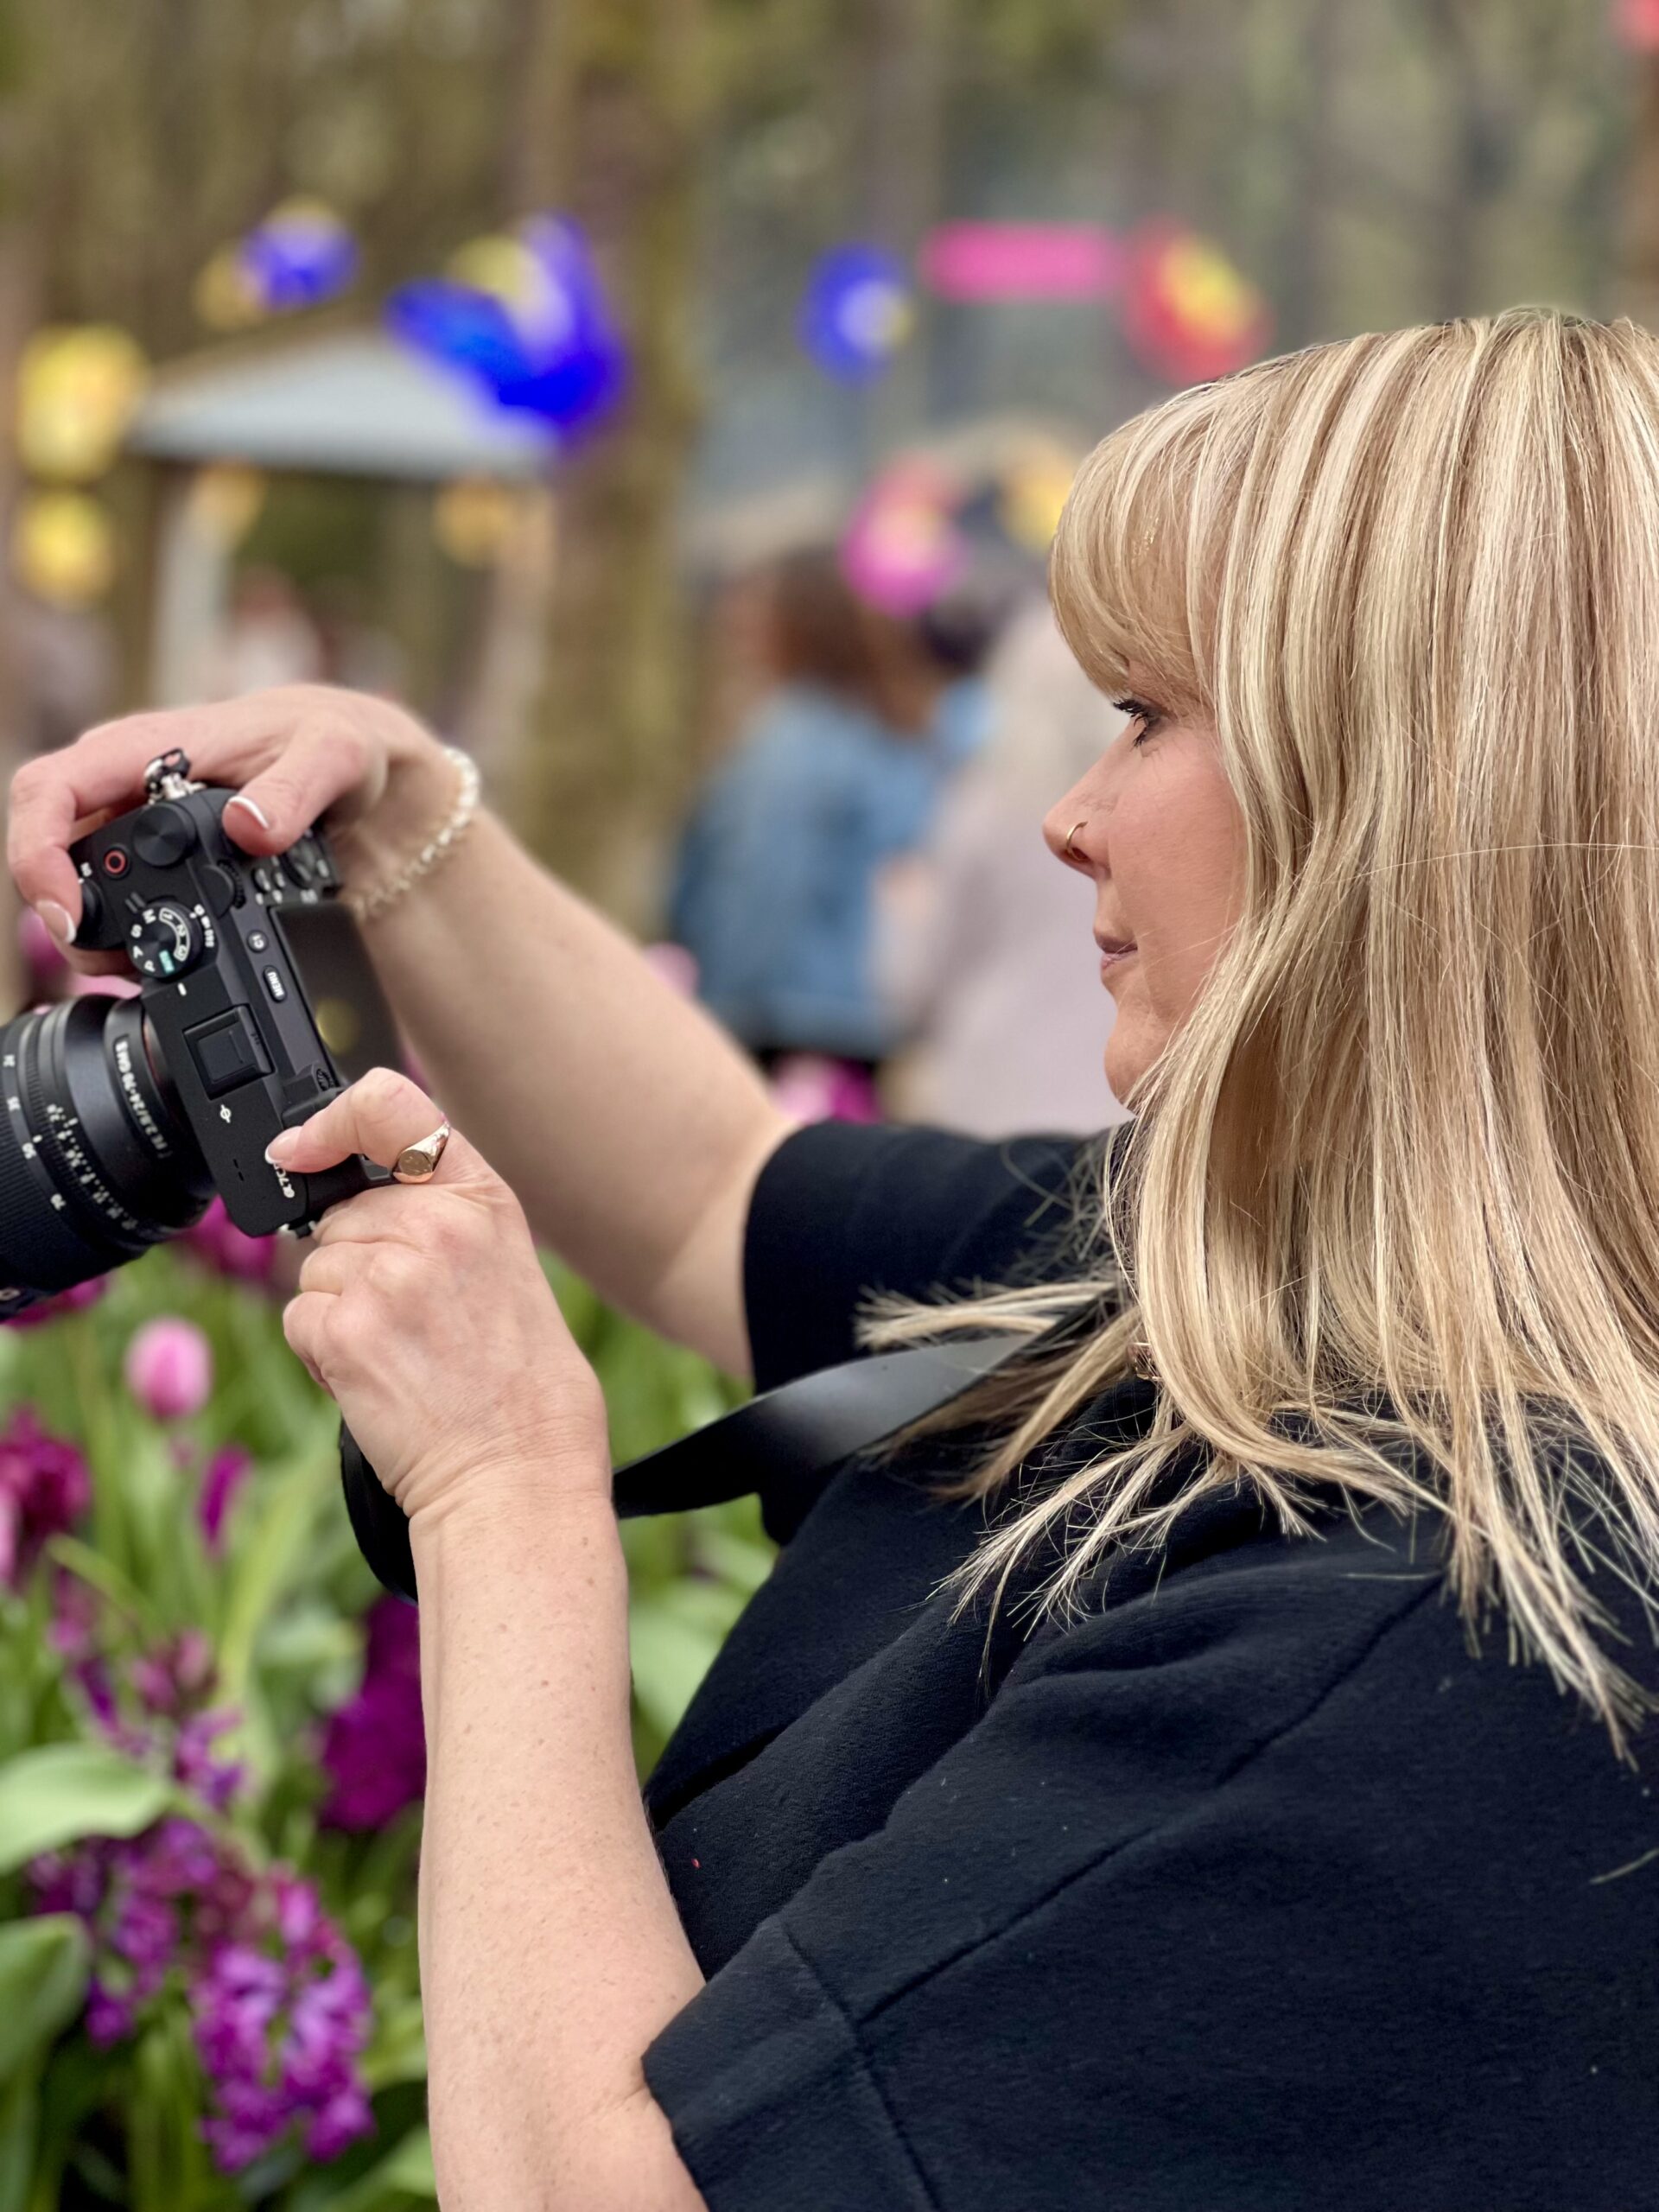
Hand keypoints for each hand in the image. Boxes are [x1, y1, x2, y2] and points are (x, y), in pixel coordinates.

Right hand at [6, 685, 453, 973]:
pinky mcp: (150, 850)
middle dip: (68, 915)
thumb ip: (295, 790)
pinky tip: (158, 960)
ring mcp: (132, 817)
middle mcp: (122, 781)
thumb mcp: (331, 756)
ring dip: (97, 933)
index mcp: (143, 747)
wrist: (342, 756)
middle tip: (116, 964)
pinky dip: (127, 933)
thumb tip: (248, 827)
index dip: (38, 853)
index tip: (69, 912)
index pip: (50, 789)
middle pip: (50, 849)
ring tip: (143, 969)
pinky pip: (114, 894)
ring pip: (77, 880)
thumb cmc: (326, 740)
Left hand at [272, 1067, 609, 1527]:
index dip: (328, 1121)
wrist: (519, 1468)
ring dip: (341, 1308)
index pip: (385, 1104)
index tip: (300, 1147)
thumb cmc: (519, 1382)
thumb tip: (347, 1194)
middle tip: (414, 1318)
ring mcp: (388, 1274)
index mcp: (481, 1197)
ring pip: (316, 1266)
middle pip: (340, 1211)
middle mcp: (436, 1223)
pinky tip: (378, 1375)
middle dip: (357, 1259)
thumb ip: (439, 1211)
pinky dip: (324, 1349)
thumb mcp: (503, 1262)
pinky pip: (300, 1315)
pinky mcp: (346, 1329)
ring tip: (404, 1350)